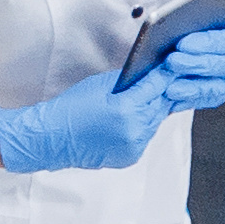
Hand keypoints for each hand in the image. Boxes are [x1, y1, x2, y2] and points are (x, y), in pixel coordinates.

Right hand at [0, 64, 179, 172]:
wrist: (53, 138)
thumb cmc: (70, 109)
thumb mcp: (99, 84)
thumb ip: (127, 80)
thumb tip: (146, 74)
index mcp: (127, 109)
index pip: (156, 86)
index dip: (165, 74)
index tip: (172, 67)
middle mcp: (135, 130)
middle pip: (161, 105)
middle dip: (162, 92)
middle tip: (166, 79)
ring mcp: (134, 146)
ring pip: (155, 122)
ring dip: (154, 109)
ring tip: (151, 97)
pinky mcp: (131, 156)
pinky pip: (146, 136)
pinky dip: (144, 126)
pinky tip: (137, 117)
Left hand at [146, 0, 224, 112]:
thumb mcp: (222, 10)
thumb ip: (203, 12)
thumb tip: (176, 14)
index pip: (220, 41)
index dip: (202, 43)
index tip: (182, 43)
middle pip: (214, 66)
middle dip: (190, 65)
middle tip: (170, 61)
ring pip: (208, 89)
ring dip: (186, 89)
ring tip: (166, 86)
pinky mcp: (216, 96)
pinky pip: (199, 101)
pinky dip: (182, 102)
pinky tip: (166, 99)